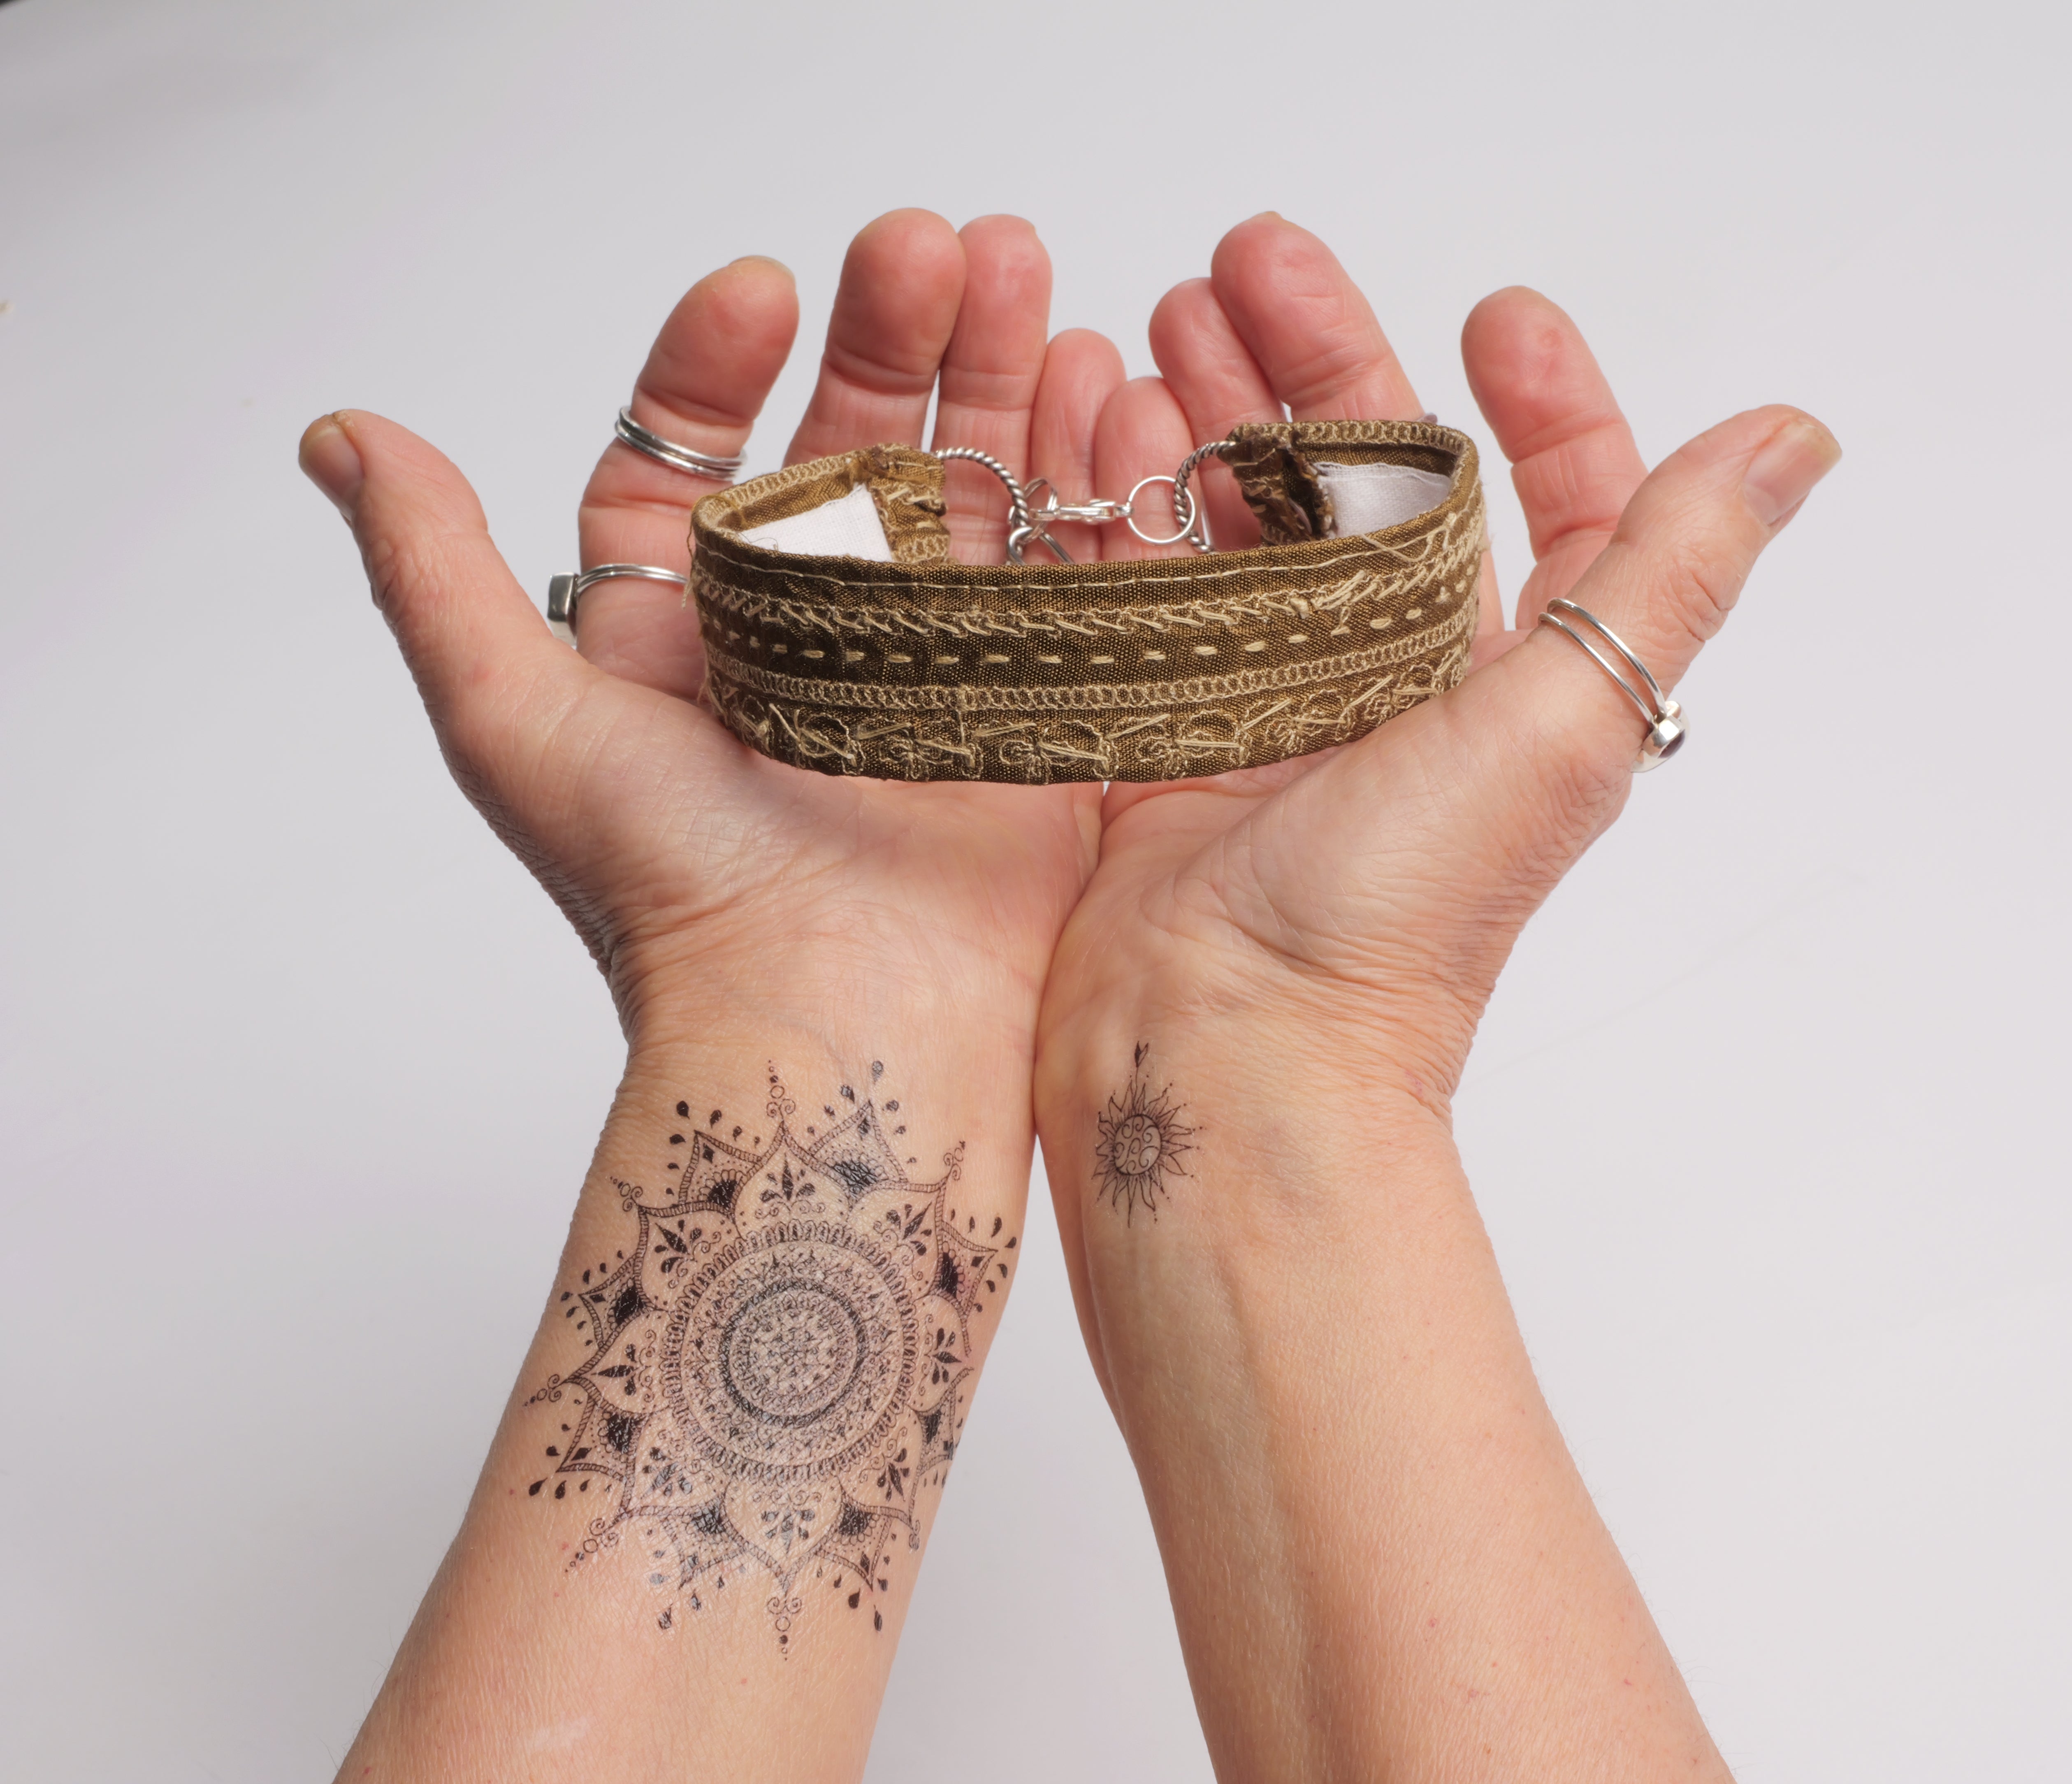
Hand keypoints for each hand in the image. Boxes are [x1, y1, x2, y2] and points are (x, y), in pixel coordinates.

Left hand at [298, 212, 1120, 1052]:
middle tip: (922, 245)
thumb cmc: (671, 893)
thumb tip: (343, 440)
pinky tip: (1092, 372)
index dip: (720, 367)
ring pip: (964, 485)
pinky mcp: (1037, 701)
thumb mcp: (512, 718)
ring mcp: (935, 666)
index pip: (696, 462)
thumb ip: (434, 570)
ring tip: (1014, 263)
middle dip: (887, 336)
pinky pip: (1066, 562)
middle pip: (850, 450)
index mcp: (686, 634)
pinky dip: (1083, 469)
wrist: (836, 1022)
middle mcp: (810, 640)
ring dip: (991, 369)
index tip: (760, 290)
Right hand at [1035, 209, 1838, 1364]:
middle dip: (1317, 359)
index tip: (1496, 313)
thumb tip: (1794, 440)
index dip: (1539, 401)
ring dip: (1212, 406)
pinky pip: (1145, 577)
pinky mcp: (1160, 725)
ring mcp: (1269, 701)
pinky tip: (1099, 416)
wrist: (1227, 1051)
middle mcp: (1394, 683)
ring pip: (1248, 511)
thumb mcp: (1566, 718)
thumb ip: (1670, 568)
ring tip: (1162, 314)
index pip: (1546, 503)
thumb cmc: (1397, 918)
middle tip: (1249, 260)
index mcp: (1509, 679)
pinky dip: (1125, 494)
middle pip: (1367, 479)